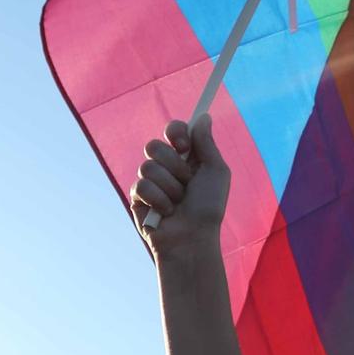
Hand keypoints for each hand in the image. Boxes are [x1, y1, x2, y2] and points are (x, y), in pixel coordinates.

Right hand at [131, 116, 231, 258]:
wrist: (192, 238)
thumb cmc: (209, 208)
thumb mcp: (216, 172)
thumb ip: (207, 144)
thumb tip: (204, 116)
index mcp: (187, 158)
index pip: (173, 131)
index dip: (175, 133)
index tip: (184, 146)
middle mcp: (167, 167)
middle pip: (155, 145)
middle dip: (173, 165)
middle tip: (187, 181)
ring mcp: (150, 181)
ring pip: (148, 166)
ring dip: (169, 186)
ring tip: (179, 202)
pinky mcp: (137, 197)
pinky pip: (141, 186)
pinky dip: (159, 200)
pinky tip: (166, 213)